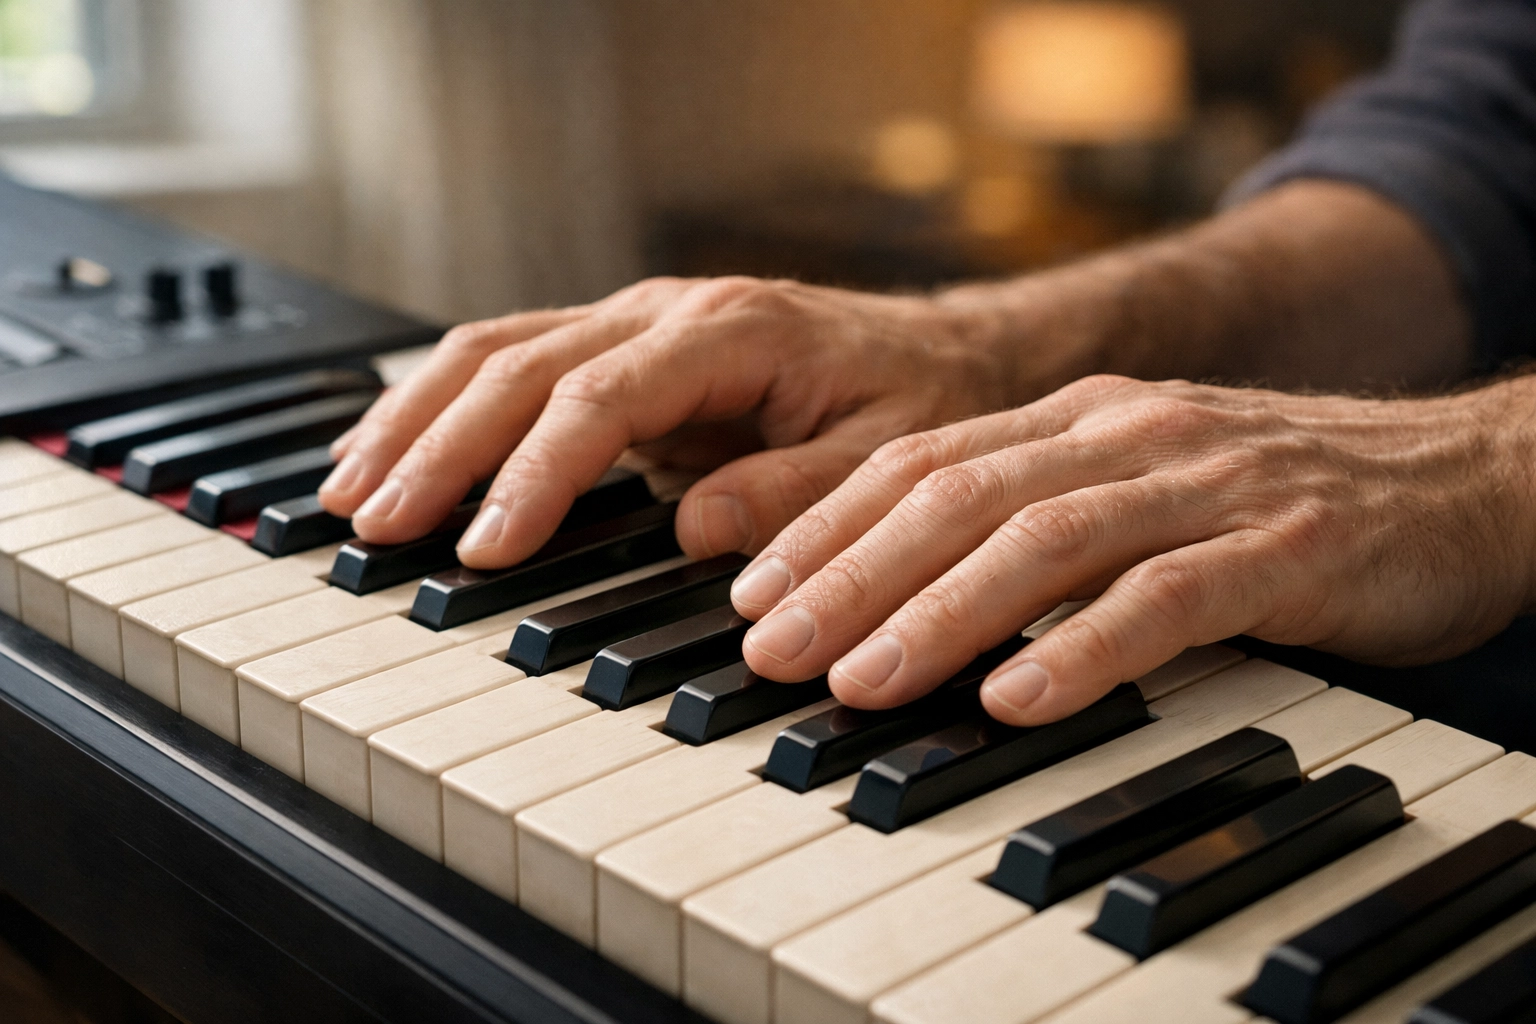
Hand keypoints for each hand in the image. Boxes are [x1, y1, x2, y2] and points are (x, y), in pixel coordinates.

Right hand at [318, 276, 1019, 565]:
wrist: (942, 352)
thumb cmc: (916, 399)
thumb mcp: (885, 456)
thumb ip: (796, 492)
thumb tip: (691, 531)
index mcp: (729, 332)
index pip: (599, 398)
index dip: (535, 474)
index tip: (487, 548)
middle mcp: (666, 313)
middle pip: (519, 365)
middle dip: (438, 445)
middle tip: (376, 523)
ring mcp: (635, 324)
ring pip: (494, 351)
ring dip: (416, 418)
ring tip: (349, 488)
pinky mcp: (620, 349)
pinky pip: (511, 362)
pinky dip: (443, 404)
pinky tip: (396, 445)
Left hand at [731, 374, 1535, 724]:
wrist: (1461, 475)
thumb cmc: (1273, 500)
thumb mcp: (1134, 486)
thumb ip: (1033, 517)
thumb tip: (897, 591)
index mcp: (1080, 415)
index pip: (920, 459)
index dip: (825, 524)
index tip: (749, 591)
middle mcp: (1128, 433)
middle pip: (957, 495)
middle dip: (849, 574)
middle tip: (766, 647)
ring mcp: (1207, 484)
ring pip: (1043, 540)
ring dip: (938, 614)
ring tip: (860, 682)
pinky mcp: (1286, 547)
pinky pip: (1168, 597)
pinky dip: (1084, 649)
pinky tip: (1018, 700)